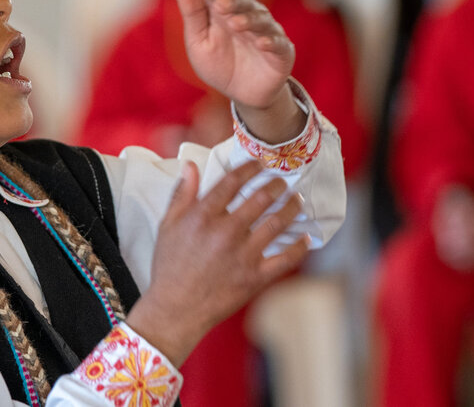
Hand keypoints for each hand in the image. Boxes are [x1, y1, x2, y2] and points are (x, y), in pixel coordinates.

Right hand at [126, 159, 308, 366]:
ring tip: (296, 201)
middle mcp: (226, 232)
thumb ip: (182, 194)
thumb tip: (190, 166)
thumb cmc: (169, 266)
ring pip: (277, 224)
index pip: (232, 182)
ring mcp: (243, 255)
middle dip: (276, 185)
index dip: (250, 168)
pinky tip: (305, 237)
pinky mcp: (255, 277)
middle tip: (282, 182)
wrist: (175, 308)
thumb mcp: (167, 225)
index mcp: (203, 216)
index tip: (259, 164)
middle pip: (261, 198)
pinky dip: (299, 247)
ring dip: (291, 208)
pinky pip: (285, 259)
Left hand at [176, 0, 303, 143]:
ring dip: (249, 20)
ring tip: (236, 24)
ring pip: (261, 20)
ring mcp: (267, 32)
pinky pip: (278, 43)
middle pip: (244, 1)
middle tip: (221, 5)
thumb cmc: (218, 63)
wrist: (242, 94)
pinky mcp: (282, 51)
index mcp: (226, 11)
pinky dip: (271, 42)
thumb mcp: (198, 41)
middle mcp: (249, 16)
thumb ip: (192, 12)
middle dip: (233, 1)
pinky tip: (262, 43)